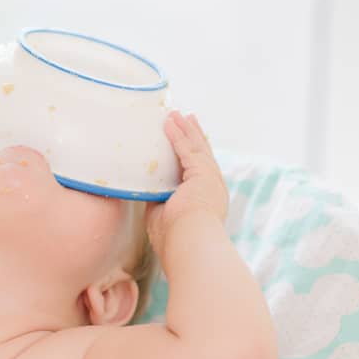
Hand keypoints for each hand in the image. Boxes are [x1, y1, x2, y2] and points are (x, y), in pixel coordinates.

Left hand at [146, 111, 228, 252]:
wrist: (189, 243)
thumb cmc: (174, 240)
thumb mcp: (164, 217)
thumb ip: (158, 203)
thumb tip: (145, 193)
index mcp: (206, 200)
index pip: (199, 171)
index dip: (192, 155)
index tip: (186, 142)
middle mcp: (213, 187)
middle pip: (202, 154)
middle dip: (193, 136)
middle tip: (186, 119)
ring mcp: (210, 179)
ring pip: (197, 148)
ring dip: (185, 130)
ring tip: (175, 115)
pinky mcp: (203, 174)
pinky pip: (188, 150)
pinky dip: (178, 135)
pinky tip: (170, 123)